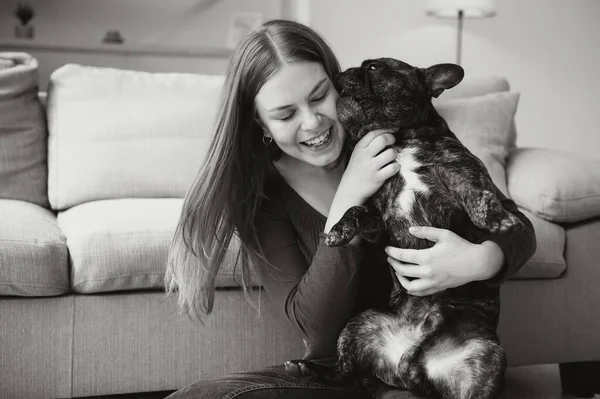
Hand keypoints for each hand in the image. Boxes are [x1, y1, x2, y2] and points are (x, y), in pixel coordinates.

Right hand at [325, 129, 398, 234]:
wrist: (350, 189)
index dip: (385, 129)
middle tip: (393, 142)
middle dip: (391, 139)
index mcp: (359, 148)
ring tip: (391, 158)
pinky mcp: (377, 178)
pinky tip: (392, 168)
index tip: (393, 130)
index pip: (373, 133)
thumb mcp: (358, 154)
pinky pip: (393, 167)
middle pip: (383, 140)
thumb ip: (368, 144)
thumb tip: (387, 133)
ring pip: (391, 153)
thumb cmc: (357, 169)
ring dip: (395, 154)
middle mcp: (364, 156)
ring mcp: (371, 167)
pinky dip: (396, 167)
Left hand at [385, 226, 504, 295]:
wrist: (477, 263)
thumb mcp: (444, 234)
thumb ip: (425, 231)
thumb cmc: (461, 246)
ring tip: (398, 271)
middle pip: (402, 271)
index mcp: (427, 257)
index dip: (392, 253)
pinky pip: (420, 293)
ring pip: (409, 286)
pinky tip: (409, 282)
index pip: (403, 256)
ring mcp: (432, 282)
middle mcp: (427, 272)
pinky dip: (411, 289)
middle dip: (393, 264)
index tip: (387, 249)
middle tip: (390, 258)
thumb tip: (410, 229)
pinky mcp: (438, 288)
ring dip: (400, 279)